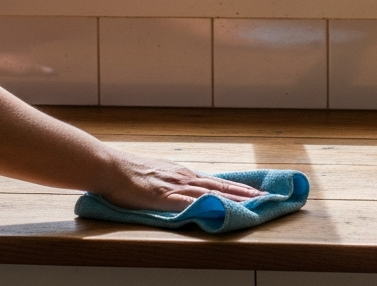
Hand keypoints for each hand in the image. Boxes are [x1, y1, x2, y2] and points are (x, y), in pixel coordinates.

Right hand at [94, 149, 263, 211]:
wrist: (110, 167)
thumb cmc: (130, 171)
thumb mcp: (158, 174)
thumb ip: (174, 182)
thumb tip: (189, 188)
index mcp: (183, 174)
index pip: (217, 182)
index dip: (238, 188)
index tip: (257, 192)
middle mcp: (184, 178)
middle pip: (220, 186)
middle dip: (244, 193)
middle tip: (266, 198)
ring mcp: (175, 187)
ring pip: (210, 193)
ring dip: (233, 198)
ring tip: (253, 203)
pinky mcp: (163, 197)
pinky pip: (187, 202)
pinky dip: (205, 206)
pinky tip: (218, 210)